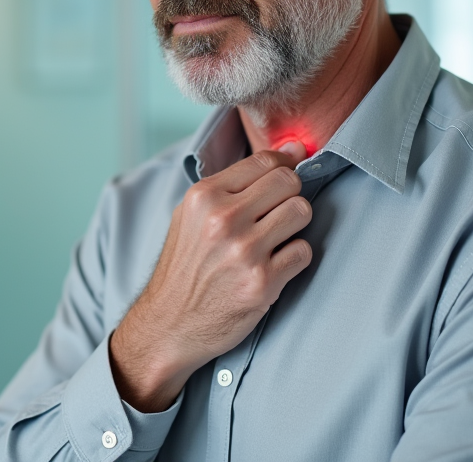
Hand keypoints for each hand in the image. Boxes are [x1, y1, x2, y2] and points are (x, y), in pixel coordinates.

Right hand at [109, 142, 311, 411]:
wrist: (168, 324)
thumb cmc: (185, 266)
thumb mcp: (192, 215)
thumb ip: (235, 183)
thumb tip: (292, 149)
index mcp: (203, 197)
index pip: (265, 161)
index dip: (284, 166)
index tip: (284, 178)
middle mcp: (223, 220)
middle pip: (289, 182)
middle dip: (290, 194)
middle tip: (277, 212)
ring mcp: (244, 252)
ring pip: (301, 212)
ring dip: (294, 225)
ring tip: (275, 238)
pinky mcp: (262, 283)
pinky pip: (303, 252)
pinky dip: (293, 258)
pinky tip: (273, 265)